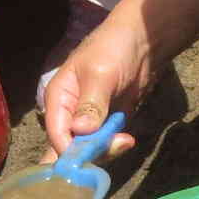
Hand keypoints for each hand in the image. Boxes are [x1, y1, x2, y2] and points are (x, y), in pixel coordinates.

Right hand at [40, 11, 149, 153]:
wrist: (142, 41)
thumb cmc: (113, 49)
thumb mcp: (101, 74)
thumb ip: (90, 104)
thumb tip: (80, 131)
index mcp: (58, 99)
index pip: (56, 133)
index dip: (70, 150)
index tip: (90, 157)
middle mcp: (68, 113)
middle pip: (68, 147)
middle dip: (87, 156)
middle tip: (113, 147)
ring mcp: (88, 121)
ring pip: (87, 150)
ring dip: (105, 151)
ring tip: (125, 140)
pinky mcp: (106, 124)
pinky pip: (105, 145)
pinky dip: (115, 147)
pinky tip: (127, 140)